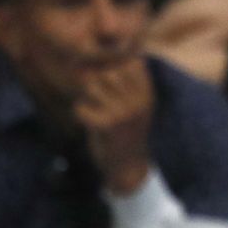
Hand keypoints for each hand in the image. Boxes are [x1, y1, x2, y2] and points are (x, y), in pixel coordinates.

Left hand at [74, 57, 154, 193]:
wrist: (128, 167)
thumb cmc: (126, 131)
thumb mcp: (134, 104)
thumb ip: (122, 81)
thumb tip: (93, 60)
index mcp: (147, 93)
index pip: (127, 62)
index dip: (112, 68)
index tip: (108, 84)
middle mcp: (138, 101)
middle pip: (106, 72)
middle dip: (96, 83)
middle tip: (97, 101)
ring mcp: (124, 113)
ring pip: (91, 86)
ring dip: (87, 97)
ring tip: (95, 110)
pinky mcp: (108, 126)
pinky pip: (81, 107)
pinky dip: (80, 114)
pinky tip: (90, 123)